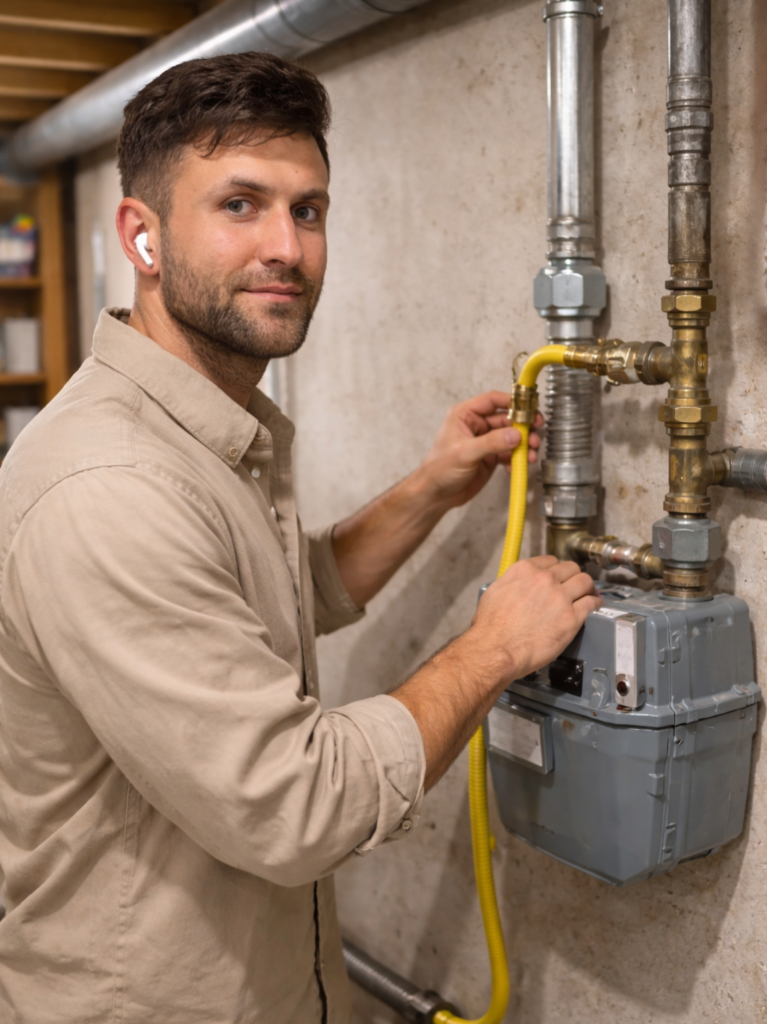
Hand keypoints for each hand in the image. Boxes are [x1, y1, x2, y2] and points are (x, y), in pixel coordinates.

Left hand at [416, 391, 542, 509]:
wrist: (437, 495)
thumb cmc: (439, 470)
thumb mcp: (465, 453)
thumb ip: (491, 443)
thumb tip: (515, 434)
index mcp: (465, 415)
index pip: (493, 400)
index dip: (513, 402)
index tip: (529, 409)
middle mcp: (476, 425)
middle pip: (507, 419)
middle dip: (523, 428)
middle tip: (535, 436)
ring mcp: (485, 441)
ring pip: (511, 437)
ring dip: (524, 445)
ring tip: (531, 454)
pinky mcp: (491, 456)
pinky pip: (510, 453)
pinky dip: (517, 459)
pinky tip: (517, 466)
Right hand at [467, 555, 600, 683]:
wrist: (496, 649)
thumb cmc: (491, 627)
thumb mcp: (494, 592)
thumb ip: (511, 582)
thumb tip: (518, 584)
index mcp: (525, 571)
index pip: (551, 560)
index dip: (557, 569)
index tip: (560, 576)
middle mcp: (545, 579)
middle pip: (571, 568)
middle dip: (574, 576)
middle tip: (575, 585)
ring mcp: (560, 597)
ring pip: (585, 581)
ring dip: (587, 587)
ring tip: (588, 593)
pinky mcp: (571, 617)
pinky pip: (591, 602)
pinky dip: (595, 602)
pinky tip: (594, 605)